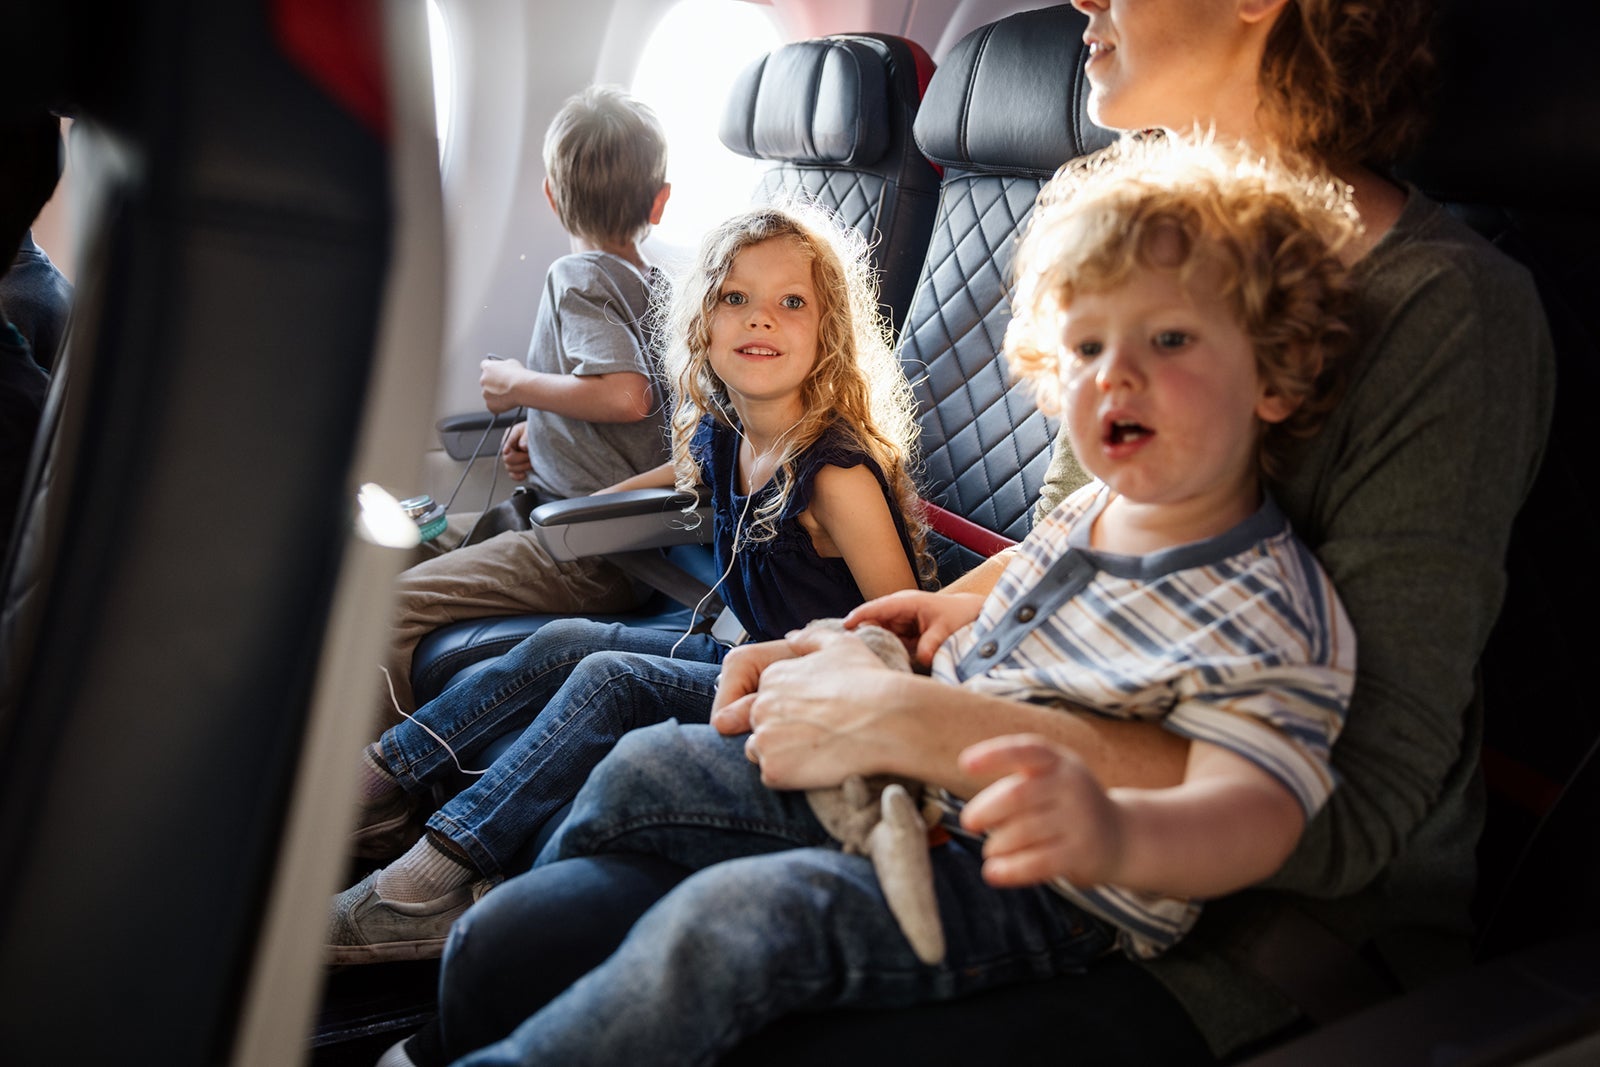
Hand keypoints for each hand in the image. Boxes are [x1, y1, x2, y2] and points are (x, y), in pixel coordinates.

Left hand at [479, 358, 526, 413]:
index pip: (484, 366)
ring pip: (489, 394)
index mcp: (487, 367)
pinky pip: (492, 405)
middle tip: (505, 385)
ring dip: (496, 395)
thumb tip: (505, 369)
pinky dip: (498, 405)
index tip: (496, 373)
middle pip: (486, 382)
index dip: (492, 370)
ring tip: (509, 394)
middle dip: (494, 383)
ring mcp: (485, 393)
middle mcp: (483, 380)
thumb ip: (504, 366)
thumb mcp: (512, 363)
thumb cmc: (518, 376)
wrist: (521, 389)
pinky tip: (507, 402)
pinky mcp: (489, 405)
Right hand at [500, 421, 530, 481]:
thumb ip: (526, 436)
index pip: (506, 444)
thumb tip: (523, 446)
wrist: (542, 436)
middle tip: (530, 456)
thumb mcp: (531, 428)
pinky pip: (513, 475)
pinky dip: (518, 476)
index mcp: (510, 435)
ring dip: (522, 467)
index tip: (511, 451)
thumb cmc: (535, 430)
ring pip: (510, 468)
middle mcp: (508, 447)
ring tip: (531, 462)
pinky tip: (524, 474)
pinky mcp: (516, 466)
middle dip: (521, 459)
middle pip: (507, 459)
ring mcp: (511, 457)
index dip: (508, 449)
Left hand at [715, 625, 906, 788]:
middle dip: (783, 730)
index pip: (766, 698)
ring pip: (762, 751)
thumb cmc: (869, 683)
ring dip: (782, 752)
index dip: (792, 709)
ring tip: (817, 748)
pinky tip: (817, 763)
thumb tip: (792, 637)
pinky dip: (790, 774)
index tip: (816, 714)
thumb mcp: (842, 645)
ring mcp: (766, 739)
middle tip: (819, 732)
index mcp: (773, 677)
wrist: (887, 721)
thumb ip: (811, 638)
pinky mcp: (774, 769)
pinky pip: (772, 775)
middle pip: (761, 724)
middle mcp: (762, 706)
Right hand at [844, 590, 984, 665]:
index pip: (877, 608)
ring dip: (872, 645)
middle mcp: (898, 610)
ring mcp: (899, 622)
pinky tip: (877, 661)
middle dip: (861, 635)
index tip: (844, 626)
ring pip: (878, 634)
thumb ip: (932, 643)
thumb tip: (922, 659)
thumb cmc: (957, 615)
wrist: (970, 615)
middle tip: (849, 652)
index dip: (860, 616)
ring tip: (861, 660)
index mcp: (906, 603)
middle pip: (872, 622)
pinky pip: (888, 642)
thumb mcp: (945, 629)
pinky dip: (883, 650)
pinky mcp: (903, 633)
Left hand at [958, 734, 1126, 888]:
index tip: (964, 764)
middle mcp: (1072, 786)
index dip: (994, 755)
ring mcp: (1080, 819)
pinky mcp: (1082, 853)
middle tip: (969, 822)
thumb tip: (975, 814)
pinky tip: (992, 873)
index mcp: (1059, 761)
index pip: (1026, 749)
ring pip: (1023, 831)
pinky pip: (1038, 862)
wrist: (1122, 836)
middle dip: (986, 810)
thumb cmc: (1067, 806)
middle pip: (1018, 795)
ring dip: (997, 843)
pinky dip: (1010, 869)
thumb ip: (1019, 785)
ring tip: (990, 850)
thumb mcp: (1052, 780)